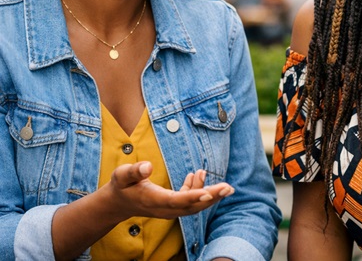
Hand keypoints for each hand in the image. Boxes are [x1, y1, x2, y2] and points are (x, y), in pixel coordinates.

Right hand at [107, 161, 233, 219]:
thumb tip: (147, 166)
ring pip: (194, 206)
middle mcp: (164, 208)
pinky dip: (198, 190)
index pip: (176, 201)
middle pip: (191, 206)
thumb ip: (133, 171)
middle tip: (228, 188)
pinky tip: (197, 174)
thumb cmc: (122, 185)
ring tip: (225, 185)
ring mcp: (170, 209)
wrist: (119, 202)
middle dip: (211, 198)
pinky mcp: (173, 206)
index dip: (192, 197)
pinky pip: (190, 201)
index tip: (208, 193)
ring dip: (211, 196)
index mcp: (153, 200)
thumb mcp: (122, 175)